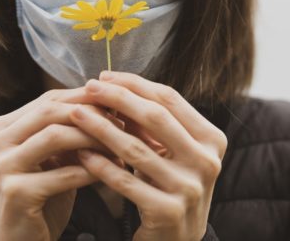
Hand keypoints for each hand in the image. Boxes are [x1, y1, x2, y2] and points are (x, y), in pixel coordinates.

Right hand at [0, 87, 125, 240]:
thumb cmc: (40, 202)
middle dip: (89, 113)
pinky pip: (63, 174)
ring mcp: (0, 167)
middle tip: (121, 120)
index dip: (83, 99)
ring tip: (119, 144)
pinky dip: (92, 169)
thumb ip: (65, 133)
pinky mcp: (14, 193)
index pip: (46, 100)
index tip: (115, 102)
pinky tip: (113, 170)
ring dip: (92, 138)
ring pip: (54, 136)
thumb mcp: (50, 161)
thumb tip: (106, 103)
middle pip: (49, 111)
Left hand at [69, 71, 227, 240]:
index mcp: (212, 139)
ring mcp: (189, 188)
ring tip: (76, 115)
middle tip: (88, 88)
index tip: (105, 76)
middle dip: (118, 98)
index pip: (170, 99)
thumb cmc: (169, 185)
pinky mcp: (168, 212)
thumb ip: (150, 123)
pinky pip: (126, 182)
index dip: (135, 84)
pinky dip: (101, 166)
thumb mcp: (171, 152)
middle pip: (156, 117)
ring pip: (136, 149)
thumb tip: (112, 86)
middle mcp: (206, 162)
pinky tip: (81, 154)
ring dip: (102, 128)